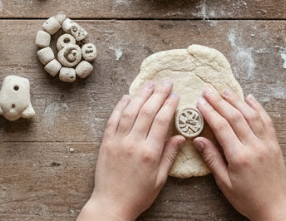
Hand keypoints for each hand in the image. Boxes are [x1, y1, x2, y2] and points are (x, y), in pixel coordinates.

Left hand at [77, 79, 184, 220]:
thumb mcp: (160, 179)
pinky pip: (113, 119)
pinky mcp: (106, 142)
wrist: (111, 203)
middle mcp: (133, 143)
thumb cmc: (138, 195)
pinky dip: (120, 106)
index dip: (169, 105)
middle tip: (165, 82)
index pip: (162, 121)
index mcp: (150, 152)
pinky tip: (127, 97)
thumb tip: (179, 136)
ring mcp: (118, 141)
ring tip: (149, 84)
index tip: (175, 94)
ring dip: (140, 95)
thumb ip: (169, 155)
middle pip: (147, 111)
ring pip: (130, 111)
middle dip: (158, 94)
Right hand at [195, 87, 285, 220]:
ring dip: (237, 100)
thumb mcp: (224, 183)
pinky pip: (267, 121)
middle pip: (235, 117)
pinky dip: (258, 108)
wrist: (276, 208)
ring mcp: (267, 144)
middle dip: (219, 101)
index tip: (199, 101)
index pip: (221, 127)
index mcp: (239, 157)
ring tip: (224, 90)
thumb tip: (198, 139)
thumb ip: (212, 159)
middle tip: (208, 89)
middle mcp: (254, 147)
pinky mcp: (275, 145)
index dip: (209, 112)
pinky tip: (250, 98)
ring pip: (251, 115)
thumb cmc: (248, 199)